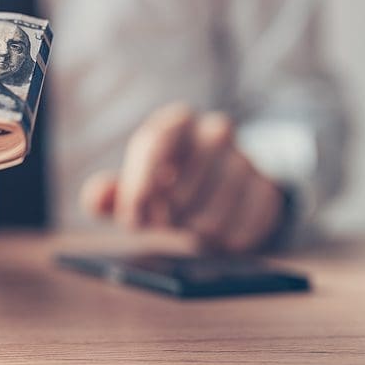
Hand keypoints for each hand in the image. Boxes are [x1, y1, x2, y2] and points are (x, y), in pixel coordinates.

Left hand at [81, 103, 284, 252]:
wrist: (221, 189)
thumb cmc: (166, 186)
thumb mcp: (134, 186)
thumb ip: (108, 194)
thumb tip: (96, 199)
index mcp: (175, 123)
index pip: (157, 143)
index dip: (141, 185)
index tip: (133, 215)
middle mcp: (214, 132)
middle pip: (185, 184)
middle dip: (168, 213)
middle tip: (163, 221)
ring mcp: (246, 160)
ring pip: (214, 214)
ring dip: (195, 230)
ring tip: (189, 225)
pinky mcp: (268, 192)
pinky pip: (243, 231)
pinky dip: (224, 241)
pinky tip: (216, 234)